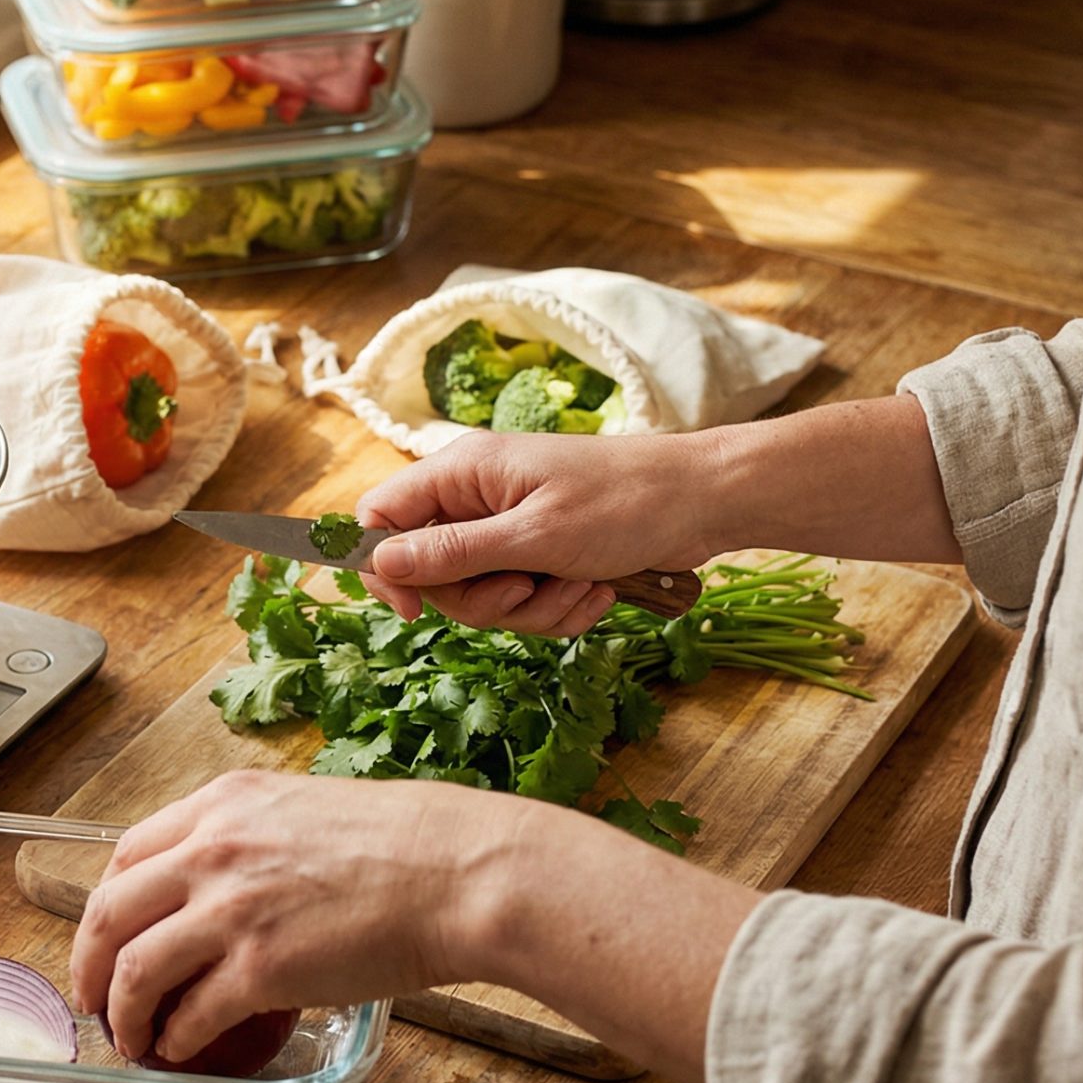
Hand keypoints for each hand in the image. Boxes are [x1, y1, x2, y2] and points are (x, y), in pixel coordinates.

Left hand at [70, 771, 537, 1062]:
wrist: (460, 874)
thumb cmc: (410, 845)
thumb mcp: (309, 811)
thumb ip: (256, 839)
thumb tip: (234, 885)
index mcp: (224, 805)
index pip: (128, 853)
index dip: (107, 904)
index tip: (106, 934)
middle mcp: (213, 851)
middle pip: (111, 912)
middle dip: (87, 963)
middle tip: (92, 998)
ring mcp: (231, 911)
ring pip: (135, 970)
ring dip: (123, 1014)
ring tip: (130, 1039)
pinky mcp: (259, 969)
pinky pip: (190, 1015)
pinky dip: (175, 1039)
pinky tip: (181, 1050)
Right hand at [355, 428, 736, 633]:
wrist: (702, 503)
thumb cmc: (623, 503)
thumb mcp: (533, 536)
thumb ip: (453, 553)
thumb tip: (382, 561)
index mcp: (463, 473)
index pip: (380, 517)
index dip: (385, 568)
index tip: (416, 609)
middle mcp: (477, 498)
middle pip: (432, 573)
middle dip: (485, 599)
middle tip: (529, 588)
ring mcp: (509, 528)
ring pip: (482, 596)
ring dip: (532, 608)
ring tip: (578, 584)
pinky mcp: (541, 554)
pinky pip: (523, 603)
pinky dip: (558, 608)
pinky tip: (596, 590)